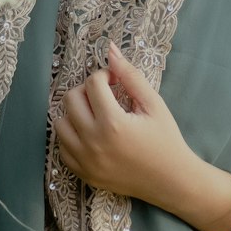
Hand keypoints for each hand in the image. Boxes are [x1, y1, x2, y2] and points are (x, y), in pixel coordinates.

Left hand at [52, 42, 196, 205]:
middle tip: (105, 96)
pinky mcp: (83, 173)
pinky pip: (62, 148)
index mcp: (113, 123)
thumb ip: (130, 75)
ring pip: (60, 123)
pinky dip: (72, 136)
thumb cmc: (166, 139)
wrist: (171, 180)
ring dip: (75, 113)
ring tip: (96, 114)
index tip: (116, 82)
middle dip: (87, 90)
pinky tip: (90, 134)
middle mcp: (93, 142)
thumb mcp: (153, 104)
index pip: (92, 83)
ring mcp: (85, 161)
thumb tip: (110, 49)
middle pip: (70, 99)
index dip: (105, 75)